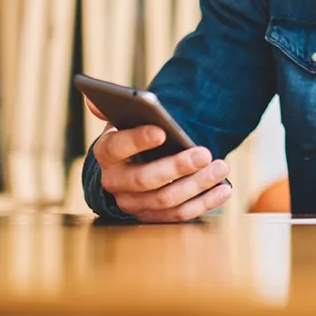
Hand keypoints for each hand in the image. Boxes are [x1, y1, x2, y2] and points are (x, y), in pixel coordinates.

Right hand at [87, 98, 231, 222]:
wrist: (132, 166)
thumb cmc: (134, 137)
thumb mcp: (123, 121)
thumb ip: (114, 108)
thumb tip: (92, 98)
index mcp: (106, 153)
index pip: (117, 147)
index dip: (138, 140)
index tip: (162, 131)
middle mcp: (115, 183)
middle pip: (145, 179)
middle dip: (178, 166)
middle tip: (204, 153)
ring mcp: (133, 204)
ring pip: (166, 201)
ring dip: (197, 185)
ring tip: (221, 167)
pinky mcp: (153, 217)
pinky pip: (179, 215)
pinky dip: (204, 203)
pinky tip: (223, 189)